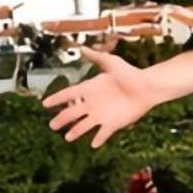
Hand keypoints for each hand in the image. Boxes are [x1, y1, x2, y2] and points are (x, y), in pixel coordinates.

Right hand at [42, 47, 162, 148]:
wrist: (148, 86)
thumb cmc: (131, 73)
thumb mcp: (112, 63)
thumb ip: (96, 57)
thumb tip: (82, 47)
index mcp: (90, 88)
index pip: (69, 94)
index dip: (57, 98)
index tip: (44, 103)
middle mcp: (93, 103)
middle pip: (72, 113)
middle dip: (61, 119)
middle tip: (52, 125)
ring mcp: (102, 115)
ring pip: (84, 126)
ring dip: (76, 132)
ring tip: (67, 137)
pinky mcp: (113, 124)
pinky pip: (103, 133)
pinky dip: (98, 139)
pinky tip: (92, 145)